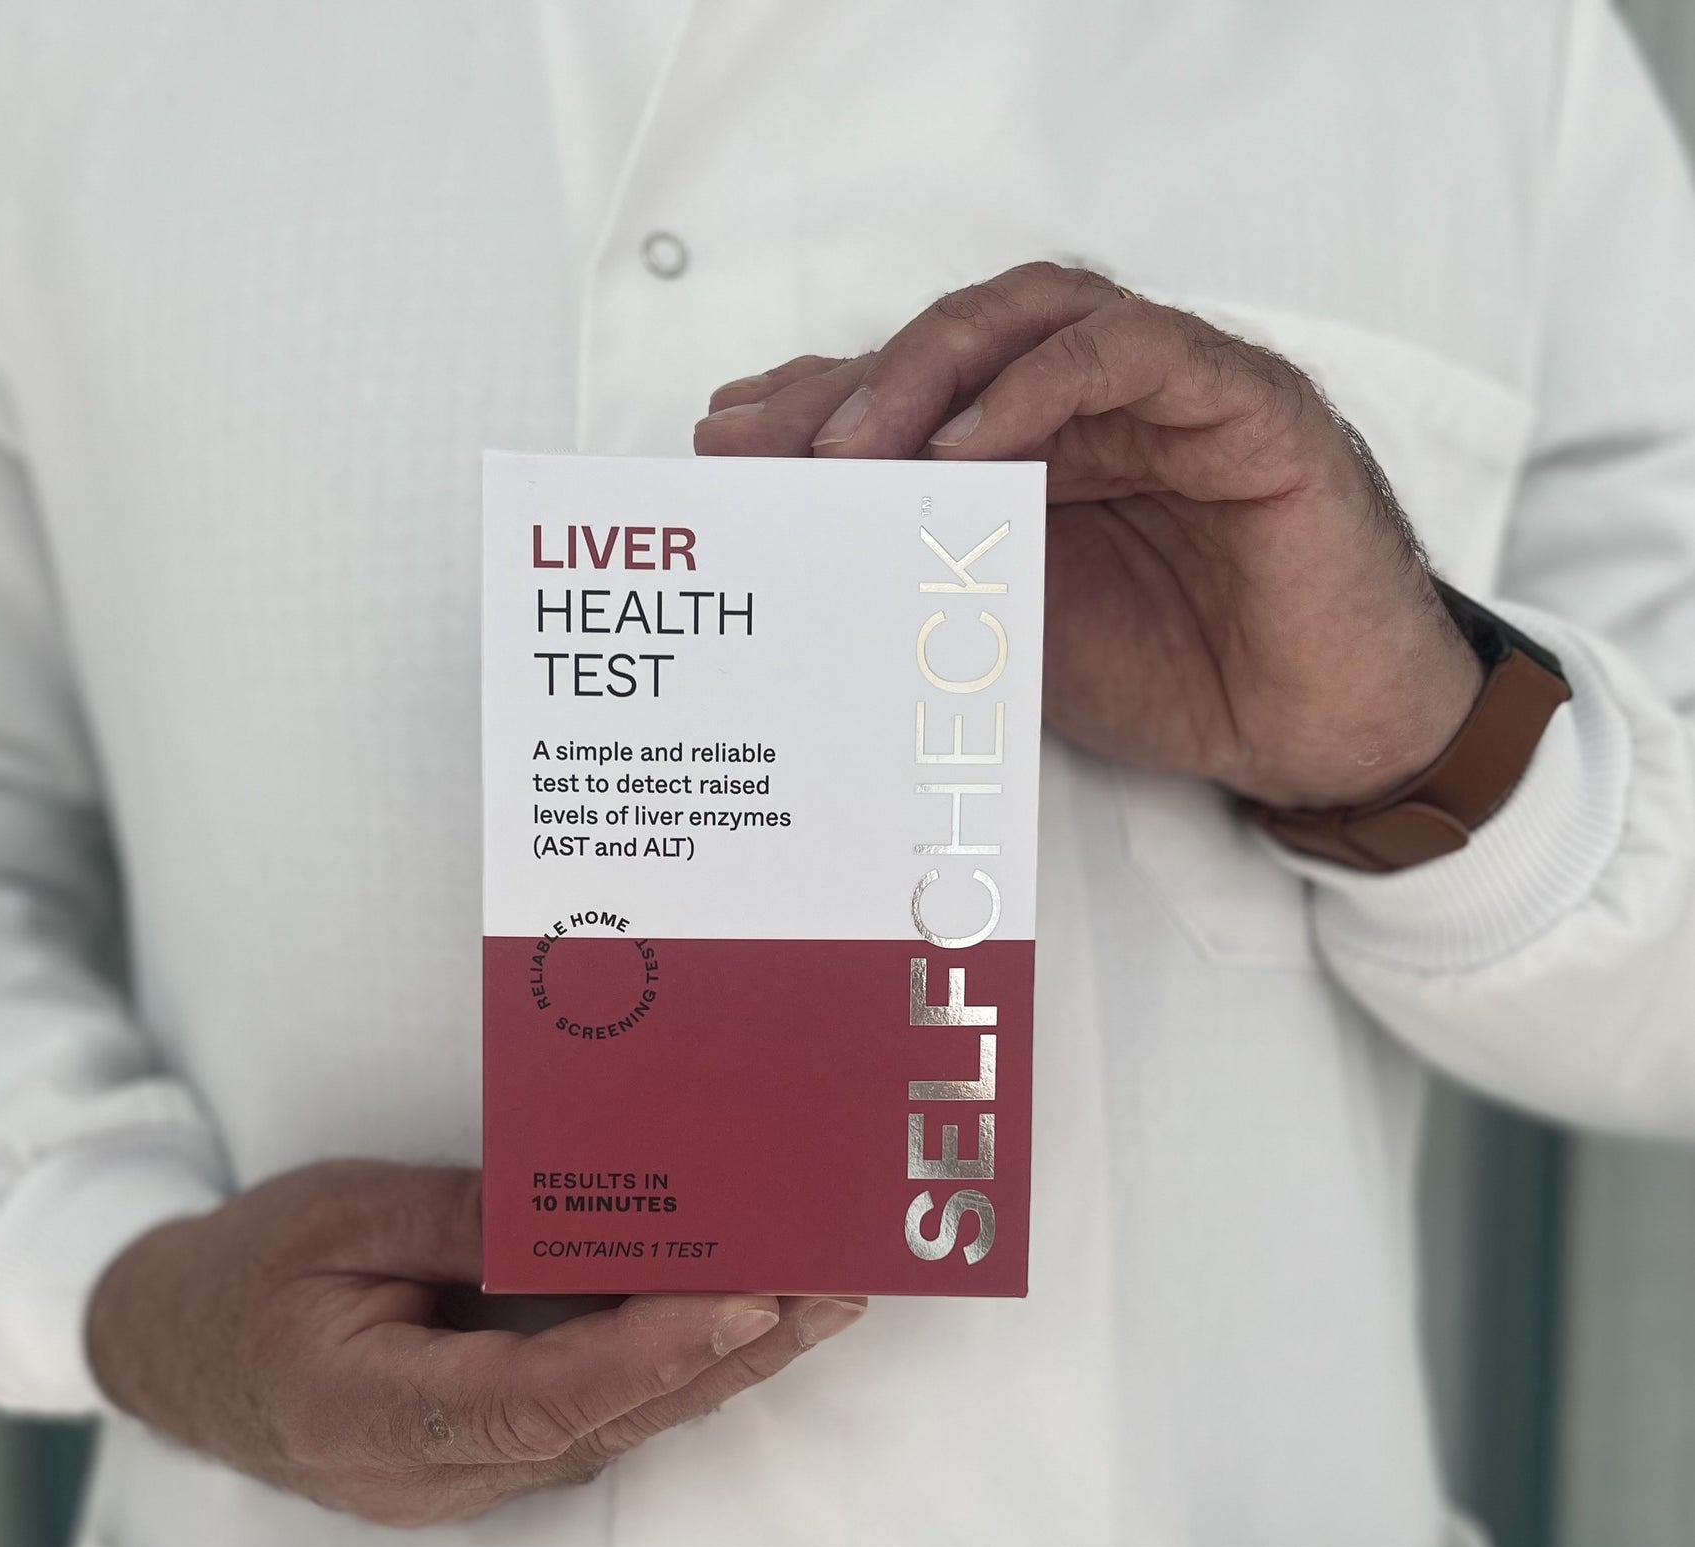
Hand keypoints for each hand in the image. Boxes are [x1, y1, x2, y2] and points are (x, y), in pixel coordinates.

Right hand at [86, 1160, 861, 1526]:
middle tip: (831, 1289)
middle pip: (604, 1425)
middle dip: (728, 1357)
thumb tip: (595, 1204)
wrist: (175, 1349)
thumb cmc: (244, 1276)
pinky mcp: (483, 1459)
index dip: (648, 1357)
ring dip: (717, 1367)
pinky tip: (732, 1318)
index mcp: (369, 1412)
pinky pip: (591, 1420)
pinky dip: (666, 1371)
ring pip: (612, 1431)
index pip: (536, 1401)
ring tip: (817, 1297)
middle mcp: (430, 1472)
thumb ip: (469, 1221)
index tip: (744, 1300)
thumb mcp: (343, 1215)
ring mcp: (460, 1479)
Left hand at [694, 261, 1480, 810]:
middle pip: (949, 348)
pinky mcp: (1244, 404)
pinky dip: (1046, 382)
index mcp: (1032, 449)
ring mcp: (1167, 391)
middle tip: (767, 450)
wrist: (1316, 729)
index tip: (726, 456)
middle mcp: (1089, 403)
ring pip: (1032, 320)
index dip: (814, 412)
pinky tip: (970, 441)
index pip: (909, 398)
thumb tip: (811, 554)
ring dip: (929, 370)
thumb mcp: (1013, 632)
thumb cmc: (1176, 673)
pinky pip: (1138, 353)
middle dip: (847, 390)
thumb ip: (927, 572)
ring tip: (856, 446)